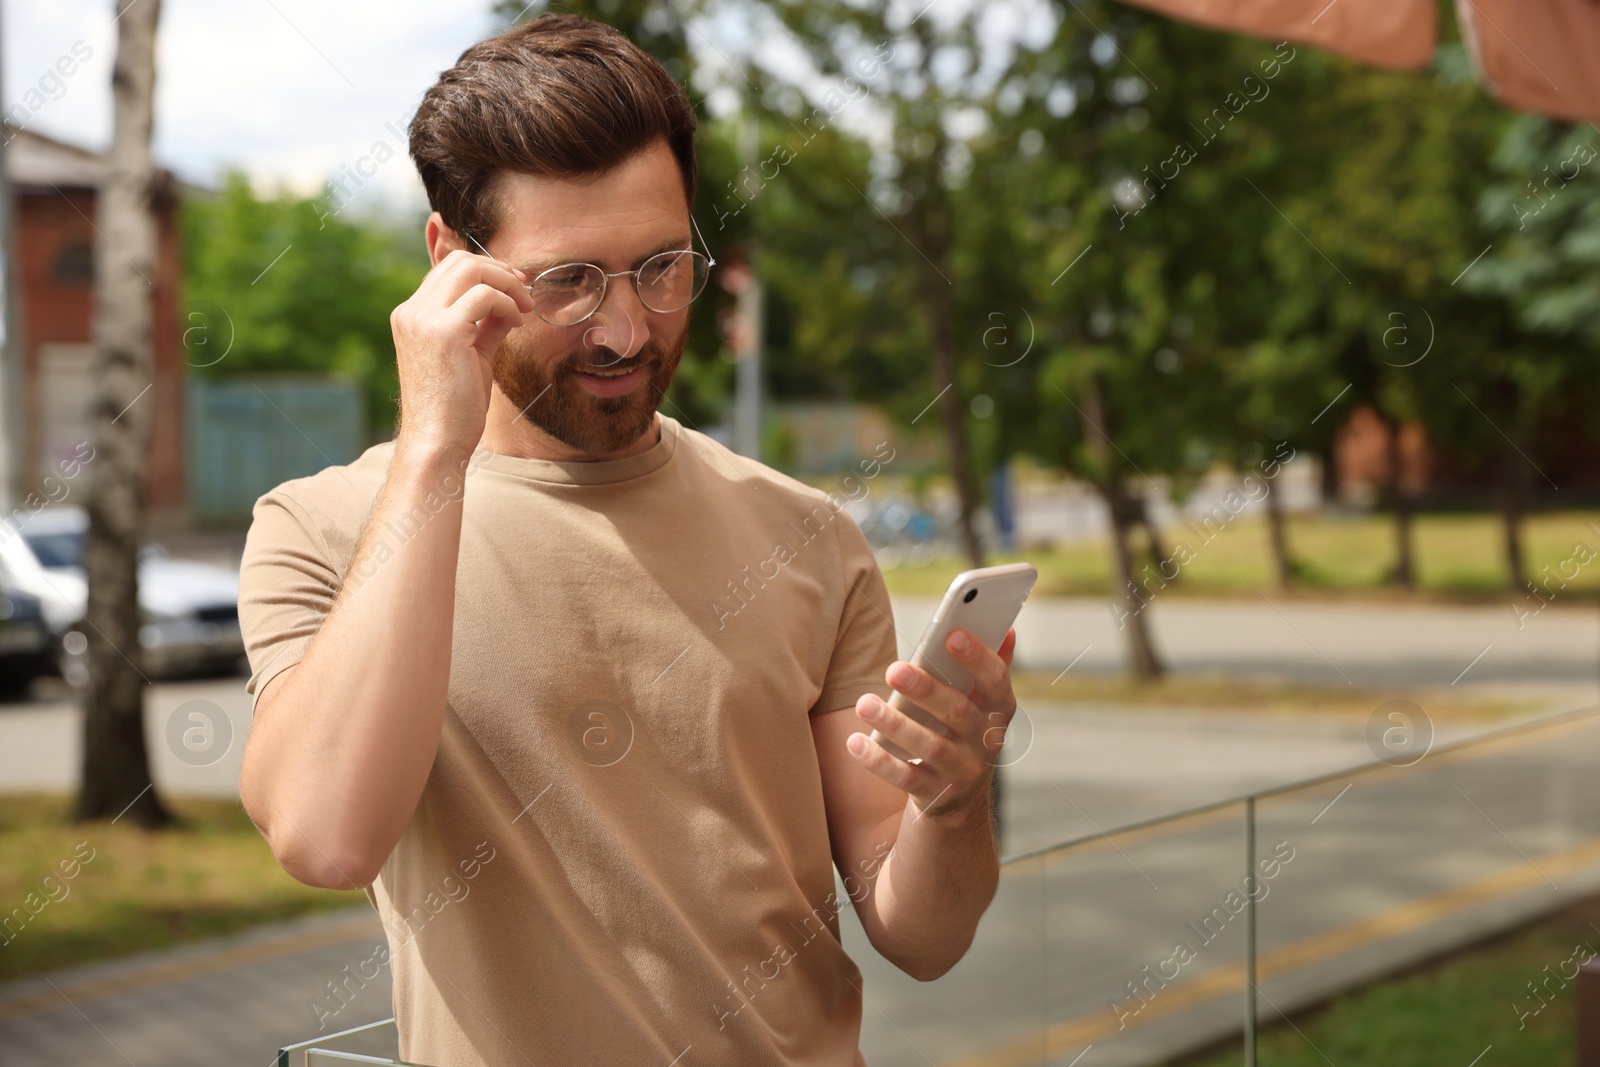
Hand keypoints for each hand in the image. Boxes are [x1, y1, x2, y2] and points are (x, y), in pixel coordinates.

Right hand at [390, 247, 537, 455]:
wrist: (437, 443)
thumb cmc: (454, 408)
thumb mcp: (471, 356)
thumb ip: (485, 327)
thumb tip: (507, 305)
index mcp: (411, 316)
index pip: (447, 270)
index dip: (486, 271)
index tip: (514, 288)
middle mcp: (411, 312)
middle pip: (459, 261)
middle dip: (499, 270)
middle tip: (525, 293)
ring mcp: (422, 319)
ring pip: (471, 269)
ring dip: (506, 283)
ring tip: (524, 308)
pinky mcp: (442, 332)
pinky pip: (484, 295)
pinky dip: (507, 304)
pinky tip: (516, 323)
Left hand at [848, 627, 1019, 820]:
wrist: (959, 800)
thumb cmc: (963, 732)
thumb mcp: (981, 704)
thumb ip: (992, 666)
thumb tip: (1007, 629)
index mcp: (998, 711)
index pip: (995, 681)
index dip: (977, 658)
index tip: (951, 634)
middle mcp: (986, 742)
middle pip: (958, 713)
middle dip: (926, 690)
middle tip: (894, 670)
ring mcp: (962, 771)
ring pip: (930, 746)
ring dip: (896, 724)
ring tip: (864, 704)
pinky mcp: (935, 794)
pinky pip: (906, 778)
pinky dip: (879, 761)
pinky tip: (855, 743)